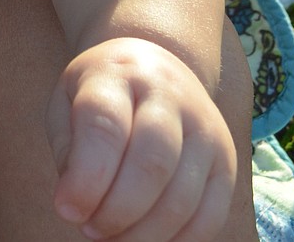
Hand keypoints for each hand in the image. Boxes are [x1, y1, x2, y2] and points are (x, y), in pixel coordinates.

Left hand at [47, 37, 235, 240]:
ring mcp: (205, 127)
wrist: (157, 68)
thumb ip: (70, 150)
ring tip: (113, 235)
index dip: (86, 179)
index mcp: (121, 73)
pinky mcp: (227, 161)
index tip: (66, 208)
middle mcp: (170, 93)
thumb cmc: (104, 96)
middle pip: (152, 163)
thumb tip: (78, 206)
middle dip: (116, 212)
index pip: (106, 125)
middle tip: (90, 228)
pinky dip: (175, 241)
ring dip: (142, 234)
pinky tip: (146, 236)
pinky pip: (209, 218)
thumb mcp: (69, 103)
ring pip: (181, 198)